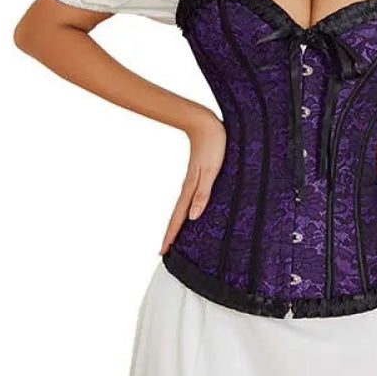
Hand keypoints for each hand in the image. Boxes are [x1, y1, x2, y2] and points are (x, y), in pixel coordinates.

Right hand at [159, 111, 226, 254]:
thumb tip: (193, 217)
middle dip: (171, 233)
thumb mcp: (211, 171)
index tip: (163, 251)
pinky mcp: (198, 175)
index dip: (171, 235)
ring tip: (174, 237)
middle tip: (164, 250)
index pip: (178, 217)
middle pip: (178, 215)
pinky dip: (186, 209)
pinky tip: (190, 212)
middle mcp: (189, 187)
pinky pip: (190, 198)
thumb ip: (203, 193)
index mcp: (191, 189)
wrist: (206, 124)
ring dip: (178, 223)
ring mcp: (193, 181)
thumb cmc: (213, 146)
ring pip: (183, 207)